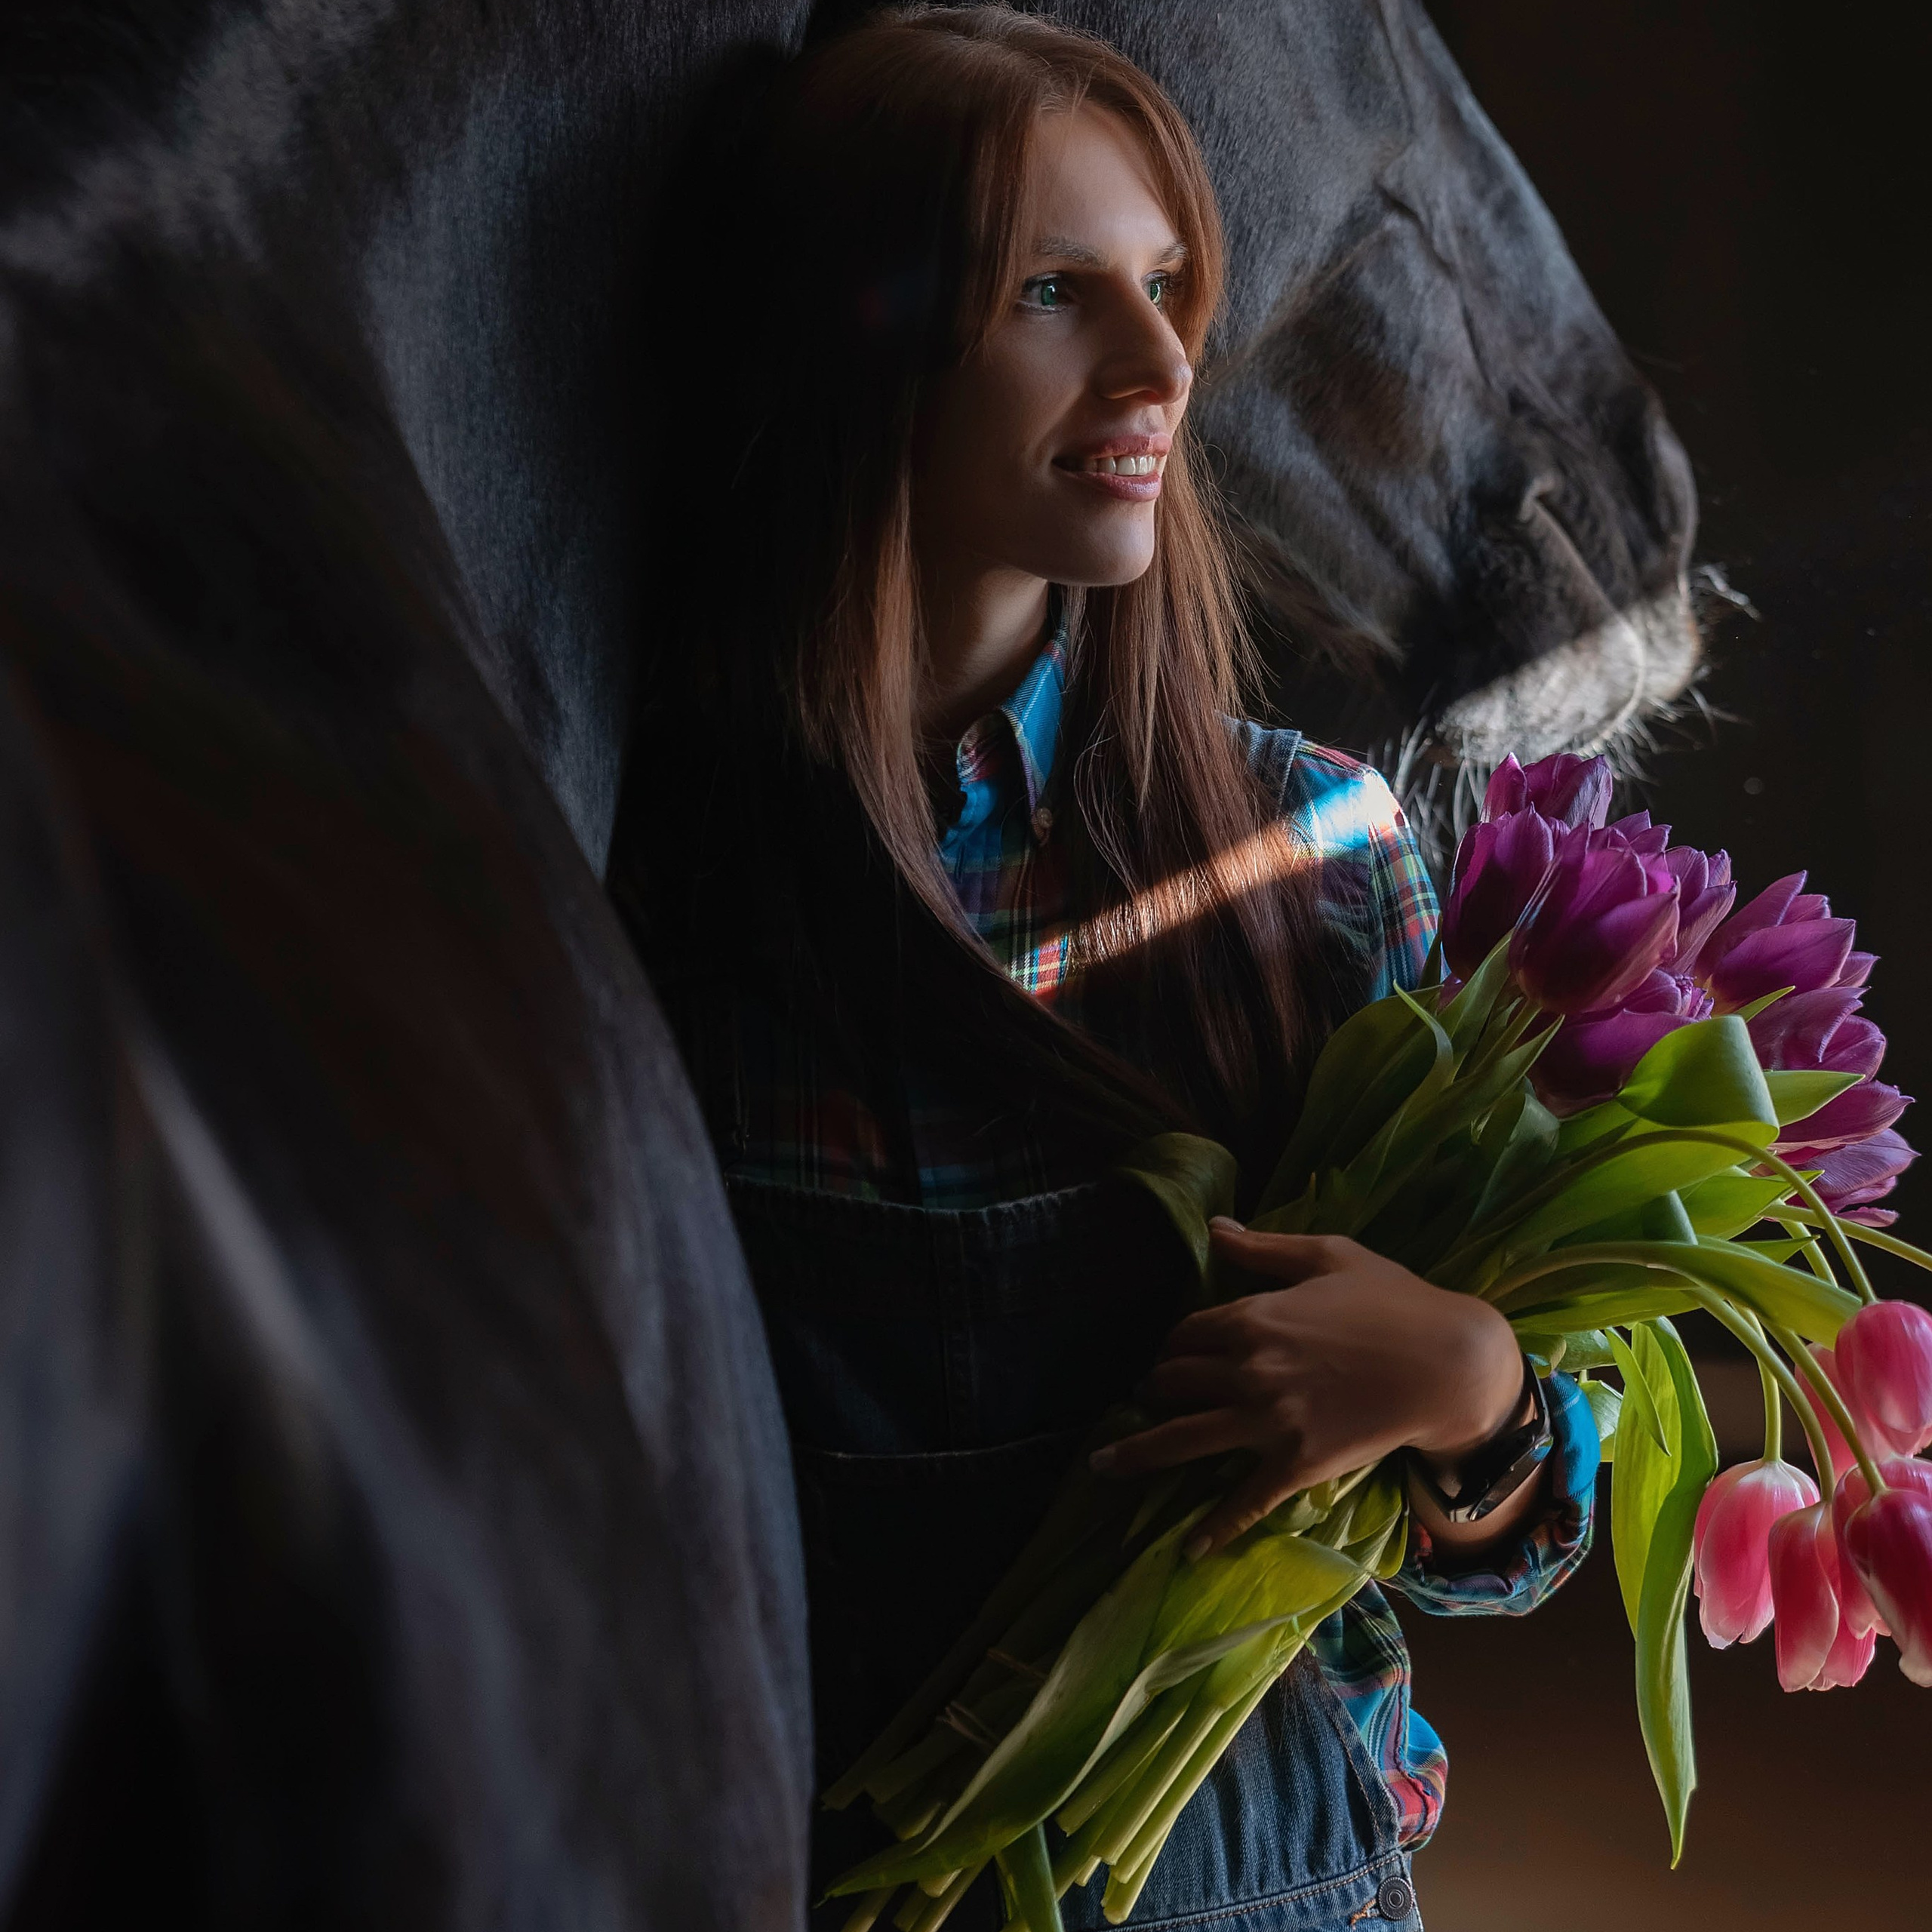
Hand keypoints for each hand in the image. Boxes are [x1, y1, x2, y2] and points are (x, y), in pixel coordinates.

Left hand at [1091, 1220, 1527, 1557]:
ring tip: (1103, 1468)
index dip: (1173, 1344)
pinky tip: (1188, 1548)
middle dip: (1153, 1391)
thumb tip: (1215, 1228)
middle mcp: (1248, 1369)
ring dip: (1139, 1453)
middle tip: (1144, 1401)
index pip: (1185, 1333)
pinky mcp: (1296, 1463)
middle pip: (1175, 1382)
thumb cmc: (1393, 1300)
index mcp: (1252, 1317)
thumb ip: (1264, 1249)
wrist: (1447, 1364)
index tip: (1171, 1354)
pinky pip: (1244, 1499)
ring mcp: (1269, 1421)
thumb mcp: (1327, 1256)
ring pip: (1185, 1438)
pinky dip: (1215, 1526)